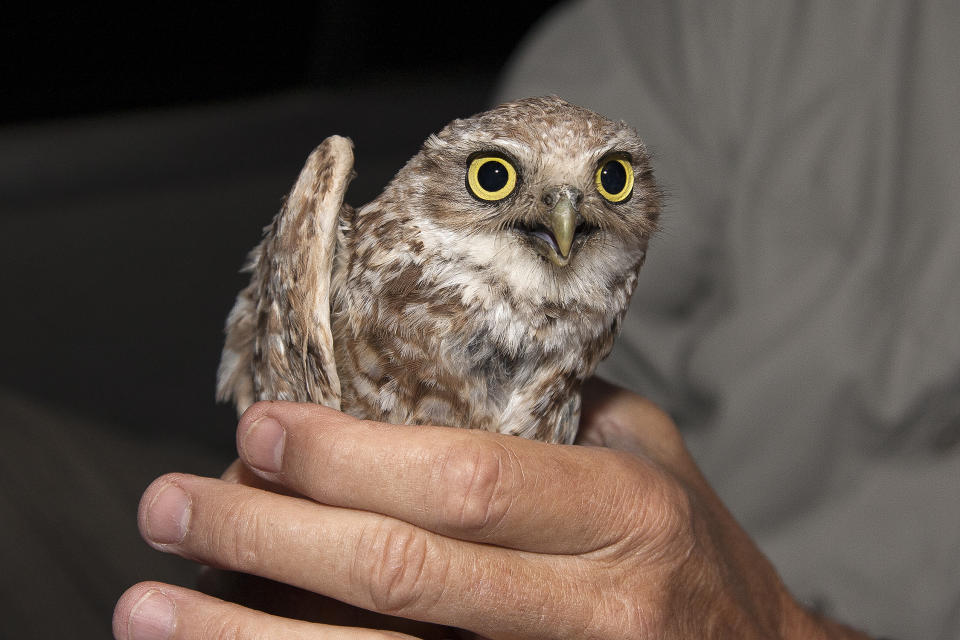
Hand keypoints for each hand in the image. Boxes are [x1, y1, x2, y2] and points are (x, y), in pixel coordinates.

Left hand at [114, 379, 869, 638]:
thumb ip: (546, 408)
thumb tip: (415, 368)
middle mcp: (593, 606)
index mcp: (623, 512)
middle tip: (168, 505)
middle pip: (401, 575)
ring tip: (150, 606)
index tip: (257, 431)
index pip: (464, 480)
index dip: (348, 459)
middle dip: (267, 540)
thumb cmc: (689, 546)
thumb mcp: (645, 452)